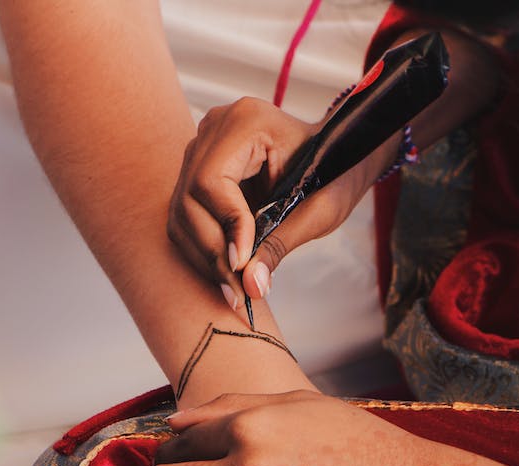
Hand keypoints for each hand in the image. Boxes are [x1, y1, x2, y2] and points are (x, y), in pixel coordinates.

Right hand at [166, 98, 370, 308]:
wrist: (337, 157)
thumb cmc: (334, 174)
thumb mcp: (317, 210)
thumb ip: (280, 244)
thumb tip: (251, 285)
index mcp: (246, 121)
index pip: (211, 180)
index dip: (224, 225)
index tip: (242, 264)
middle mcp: (214, 128)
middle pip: (189, 199)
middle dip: (213, 252)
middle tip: (238, 291)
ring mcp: (201, 148)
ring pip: (181, 213)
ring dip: (204, 257)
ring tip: (234, 290)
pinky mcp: (197, 171)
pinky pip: (185, 217)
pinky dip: (202, 250)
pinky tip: (226, 274)